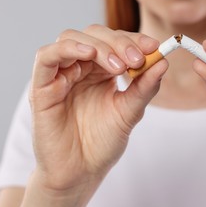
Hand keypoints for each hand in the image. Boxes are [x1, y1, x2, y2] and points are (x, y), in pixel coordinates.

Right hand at [26, 25, 166, 206]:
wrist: (81, 171)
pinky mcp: (42, 87)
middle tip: (137, 58)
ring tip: (118, 65)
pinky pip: (46, 57)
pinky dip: (67, 49)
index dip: (134, 40)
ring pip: (71, 38)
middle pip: (94, 35)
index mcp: (101, 70)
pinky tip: (88, 54)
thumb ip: (145, 87)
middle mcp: (80, 68)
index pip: (115, 41)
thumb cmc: (102, 142)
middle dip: (118, 42)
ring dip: (98, 46)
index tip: (153, 47)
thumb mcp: (130, 111)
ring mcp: (60, 75)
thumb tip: (163, 61)